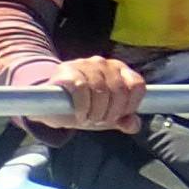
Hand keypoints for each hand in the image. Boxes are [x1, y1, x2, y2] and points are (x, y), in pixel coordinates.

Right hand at [16, 53, 144, 133]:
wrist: (51, 105)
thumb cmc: (84, 107)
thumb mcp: (106, 115)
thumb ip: (123, 120)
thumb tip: (134, 125)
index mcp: (118, 69)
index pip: (137, 85)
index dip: (130, 105)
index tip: (118, 117)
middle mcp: (103, 63)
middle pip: (120, 90)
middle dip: (112, 112)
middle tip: (99, 121)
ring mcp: (84, 64)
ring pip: (101, 91)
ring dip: (96, 112)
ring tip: (88, 119)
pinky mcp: (67, 71)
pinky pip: (82, 90)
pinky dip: (83, 108)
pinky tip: (79, 115)